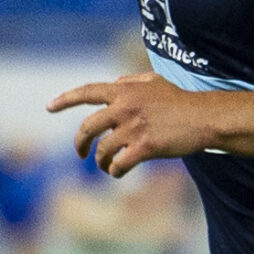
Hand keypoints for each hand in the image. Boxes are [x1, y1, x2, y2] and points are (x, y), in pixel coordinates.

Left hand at [48, 72, 214, 176]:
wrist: (204, 118)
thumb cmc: (180, 101)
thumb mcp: (154, 82)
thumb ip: (131, 81)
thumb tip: (114, 82)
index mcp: (124, 90)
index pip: (87, 92)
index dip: (65, 99)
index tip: (49, 107)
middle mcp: (124, 107)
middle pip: (88, 128)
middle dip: (80, 143)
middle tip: (80, 153)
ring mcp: (133, 128)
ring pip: (102, 150)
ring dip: (100, 162)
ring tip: (106, 166)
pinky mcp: (144, 147)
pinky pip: (119, 164)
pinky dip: (115, 171)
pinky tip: (118, 173)